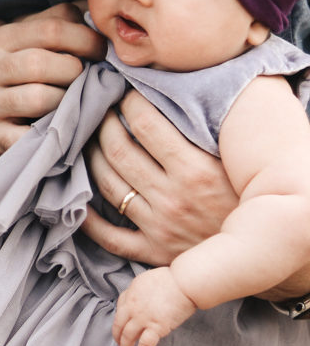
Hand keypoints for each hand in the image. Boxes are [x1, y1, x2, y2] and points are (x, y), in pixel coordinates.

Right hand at [0, 3, 105, 161]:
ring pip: (39, 98)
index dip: (86, 40)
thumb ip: (60, 23)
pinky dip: (54, 134)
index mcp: (1, 39)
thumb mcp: (30, 44)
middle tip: (88, 82)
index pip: (51, 29)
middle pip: (42, 63)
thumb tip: (95, 15)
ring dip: (67, 103)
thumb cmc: (19, 79)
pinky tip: (63, 128)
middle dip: (76, 73)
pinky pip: (32, 134)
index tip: (102, 53)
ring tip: (74, 104)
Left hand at [81, 90, 237, 266]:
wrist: (265, 252)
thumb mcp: (233, 161)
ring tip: (92, 143)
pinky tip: (79, 201)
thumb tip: (174, 93)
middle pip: (118, 151)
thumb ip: (203, 132)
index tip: (125, 95)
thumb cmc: (249, 195)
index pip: (146, 124)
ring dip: (92, 159)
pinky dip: (87, 219)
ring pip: (108, 185)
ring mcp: (160, 227)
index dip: (129, 103)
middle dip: (104, 125)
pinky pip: (109, 237)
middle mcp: (174, 199)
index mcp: (198, 170)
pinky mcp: (153, 252)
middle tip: (102, 113)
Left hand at [112, 267, 195, 345]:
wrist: (184, 283)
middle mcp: (132, 306)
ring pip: (128, 336)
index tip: (121, 326)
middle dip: (118, 336)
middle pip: (119, 324)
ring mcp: (142, 317)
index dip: (120, 319)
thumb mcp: (148, 280)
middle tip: (119, 344)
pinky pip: (144, 345)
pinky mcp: (156, 327)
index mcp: (131, 292)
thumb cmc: (173, 279)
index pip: (120, 308)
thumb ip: (142, 291)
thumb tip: (145, 300)